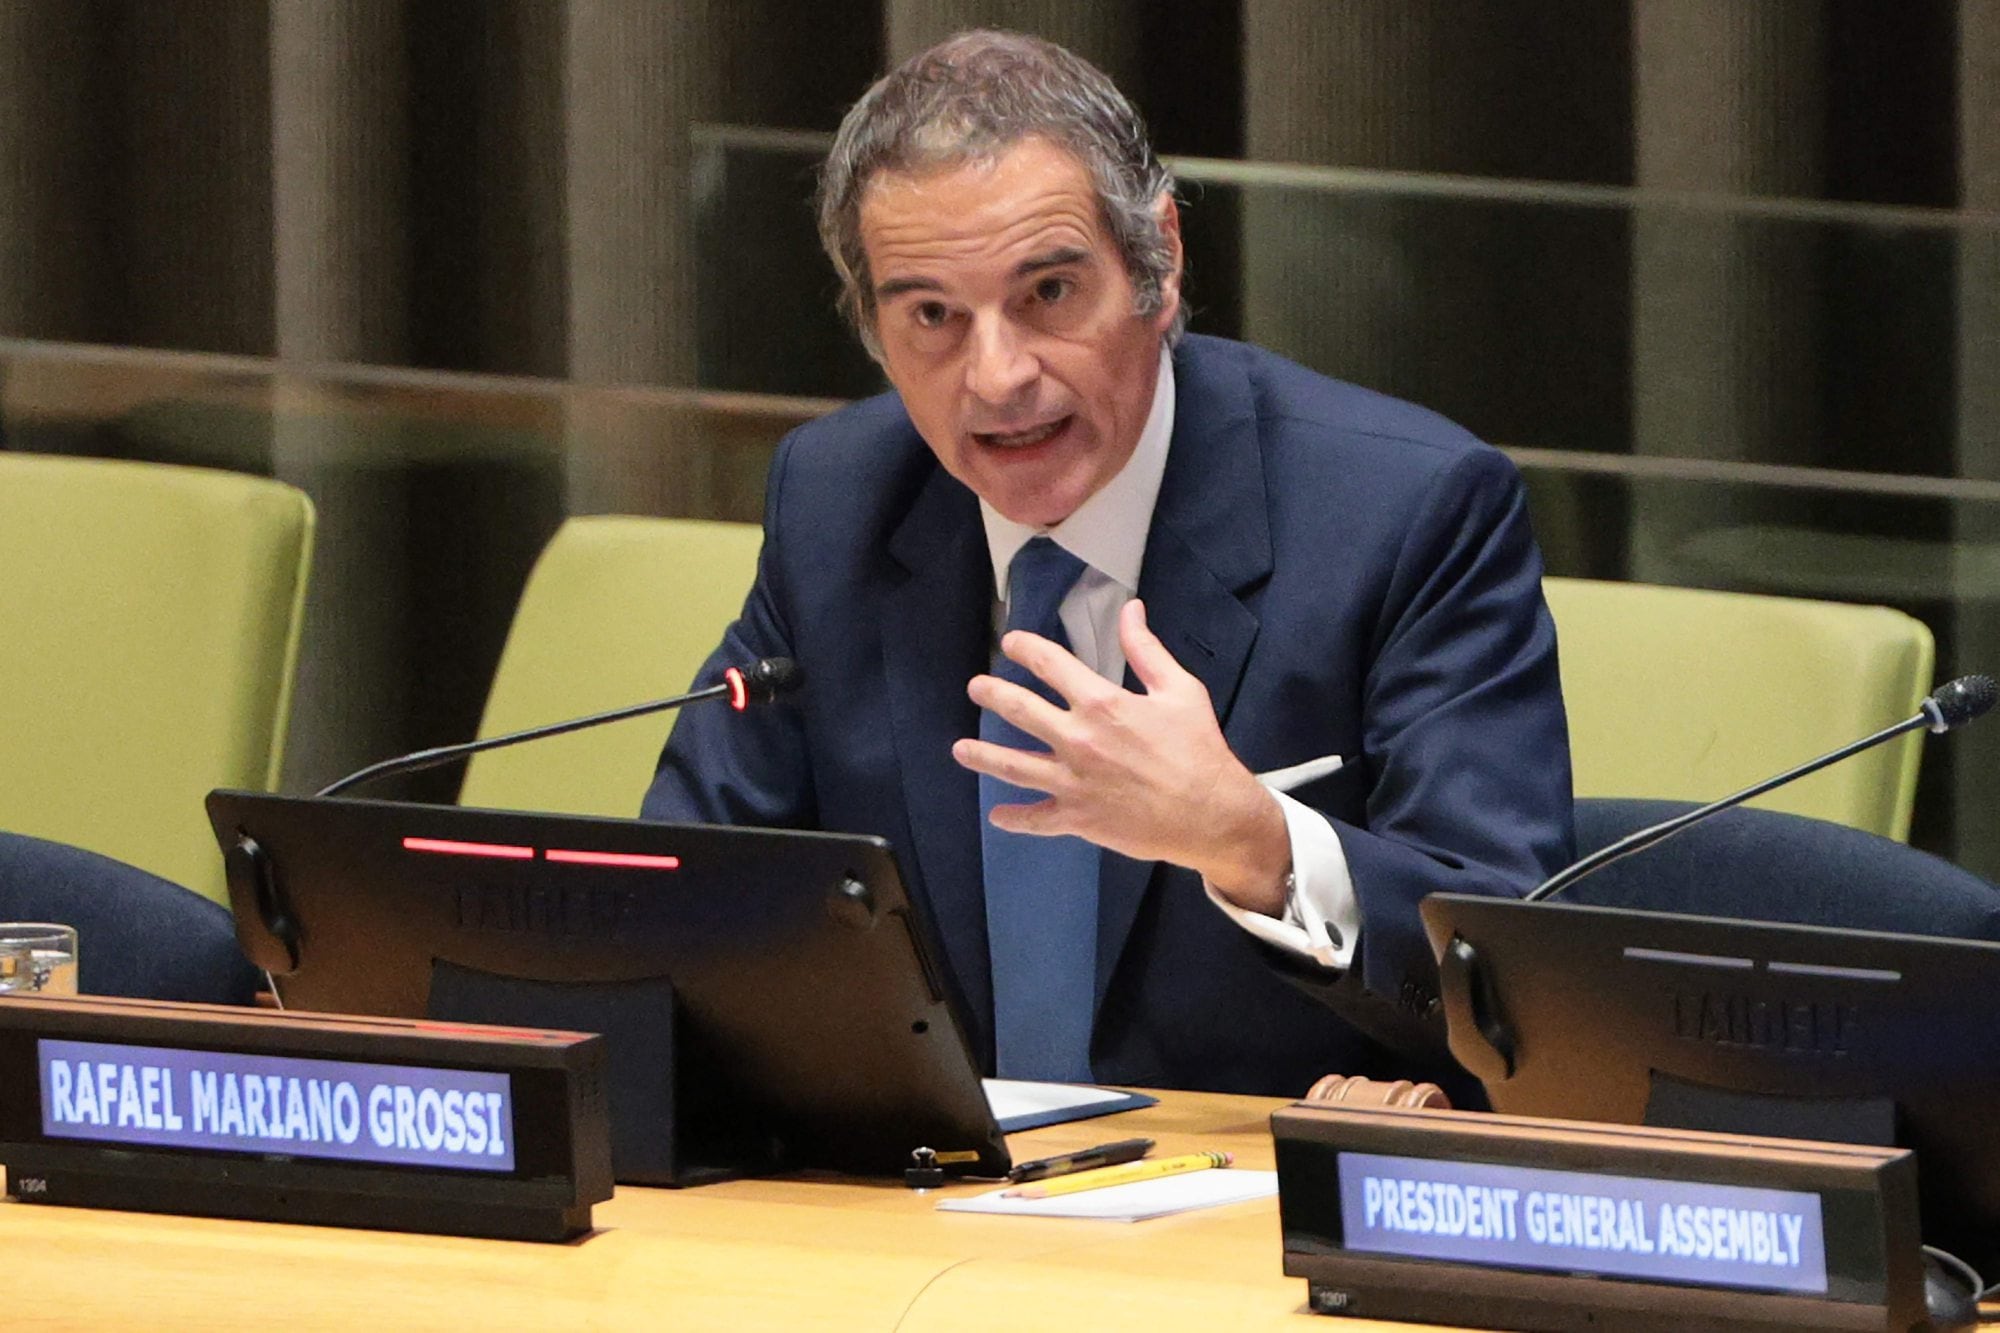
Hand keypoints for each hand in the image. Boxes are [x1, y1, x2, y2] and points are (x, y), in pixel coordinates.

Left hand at [951, 598, 1292, 913]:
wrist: (1211, 814)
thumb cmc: (1199, 750)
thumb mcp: (1179, 690)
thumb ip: (1147, 649)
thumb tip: (1131, 609)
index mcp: (1102, 703)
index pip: (1050, 665)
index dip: (1025, 649)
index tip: (1010, 644)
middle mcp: (1078, 740)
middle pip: (1019, 711)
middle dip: (992, 694)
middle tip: (976, 688)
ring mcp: (1073, 781)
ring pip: (1013, 766)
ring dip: (983, 756)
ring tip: (960, 750)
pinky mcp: (1077, 817)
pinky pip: (1036, 819)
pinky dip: (1014, 818)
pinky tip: (998, 815)